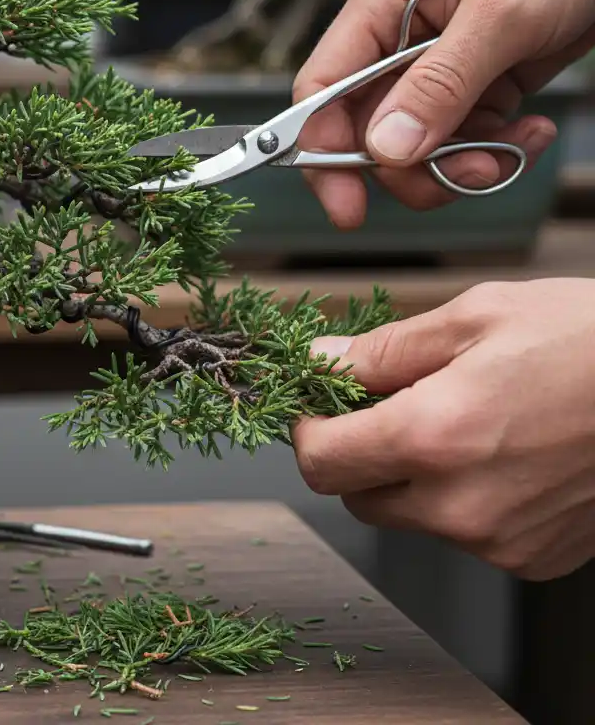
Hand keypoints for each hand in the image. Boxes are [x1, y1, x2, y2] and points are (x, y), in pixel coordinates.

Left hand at [291, 279, 594, 580]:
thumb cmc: (589, 341)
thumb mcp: (475, 316)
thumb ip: (383, 350)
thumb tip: (321, 362)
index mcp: (435, 437)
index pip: (320, 462)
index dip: (307, 428)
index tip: (316, 403)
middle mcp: (461, 505)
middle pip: (357, 496)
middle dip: (355, 451)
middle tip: (388, 402)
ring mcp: (501, 541)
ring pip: (408, 516)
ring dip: (408, 474)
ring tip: (459, 418)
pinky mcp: (534, 557)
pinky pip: (462, 533)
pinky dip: (459, 496)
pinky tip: (497, 450)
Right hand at [293, 0, 594, 228]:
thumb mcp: (505, 10)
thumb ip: (442, 82)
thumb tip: (384, 149)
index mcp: (383, 1)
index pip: (323, 88)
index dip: (321, 151)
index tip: (347, 209)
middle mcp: (401, 36)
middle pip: (371, 131)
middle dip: (415, 167)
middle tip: (471, 173)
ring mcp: (441, 61)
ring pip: (421, 145)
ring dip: (463, 164)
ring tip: (512, 149)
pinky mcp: (481, 79)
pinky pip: (467, 137)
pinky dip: (499, 149)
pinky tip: (535, 131)